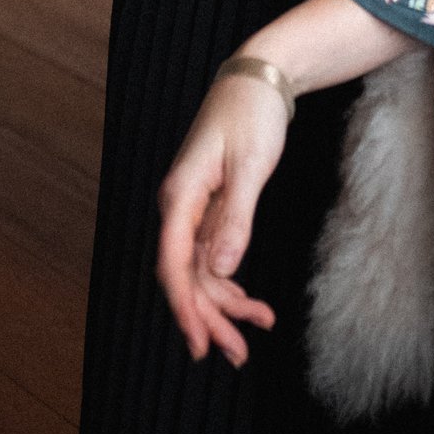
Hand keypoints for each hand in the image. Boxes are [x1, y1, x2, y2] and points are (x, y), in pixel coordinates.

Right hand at [156, 73, 285, 366]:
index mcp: (181, 195)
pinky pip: (213, 255)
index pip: (174, 264)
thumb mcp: (252, 164)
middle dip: (210, 317)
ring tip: (255, 331)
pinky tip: (249, 301)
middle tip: (237, 355)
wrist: (260, 78)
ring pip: (201, 271)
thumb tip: (222, 269)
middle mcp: (180, 207)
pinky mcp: (212, 207)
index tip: (200, 343)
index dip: (185, 308)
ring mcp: (194, 209)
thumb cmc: (253, 113)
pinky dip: (230, 279)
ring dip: (224, 304)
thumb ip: (236, 218)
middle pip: (186, 276)